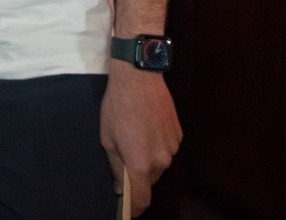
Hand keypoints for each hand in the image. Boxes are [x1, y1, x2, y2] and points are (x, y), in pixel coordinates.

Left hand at [101, 64, 180, 216]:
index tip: (128, 210)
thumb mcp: (107, 138)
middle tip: (123, 156)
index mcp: (140, 163)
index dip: (134, 208)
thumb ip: (115, 166)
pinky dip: (156, 146)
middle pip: (149, 180)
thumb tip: (121, 187)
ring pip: (159, 164)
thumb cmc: (118, 107)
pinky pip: (166, 149)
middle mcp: (161, 160)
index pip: (141, 198)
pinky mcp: (178, 135)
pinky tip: (145, 128)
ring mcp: (172, 148)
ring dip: (147, 159)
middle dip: (137, 176)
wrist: (139, 78)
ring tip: (133, 136)